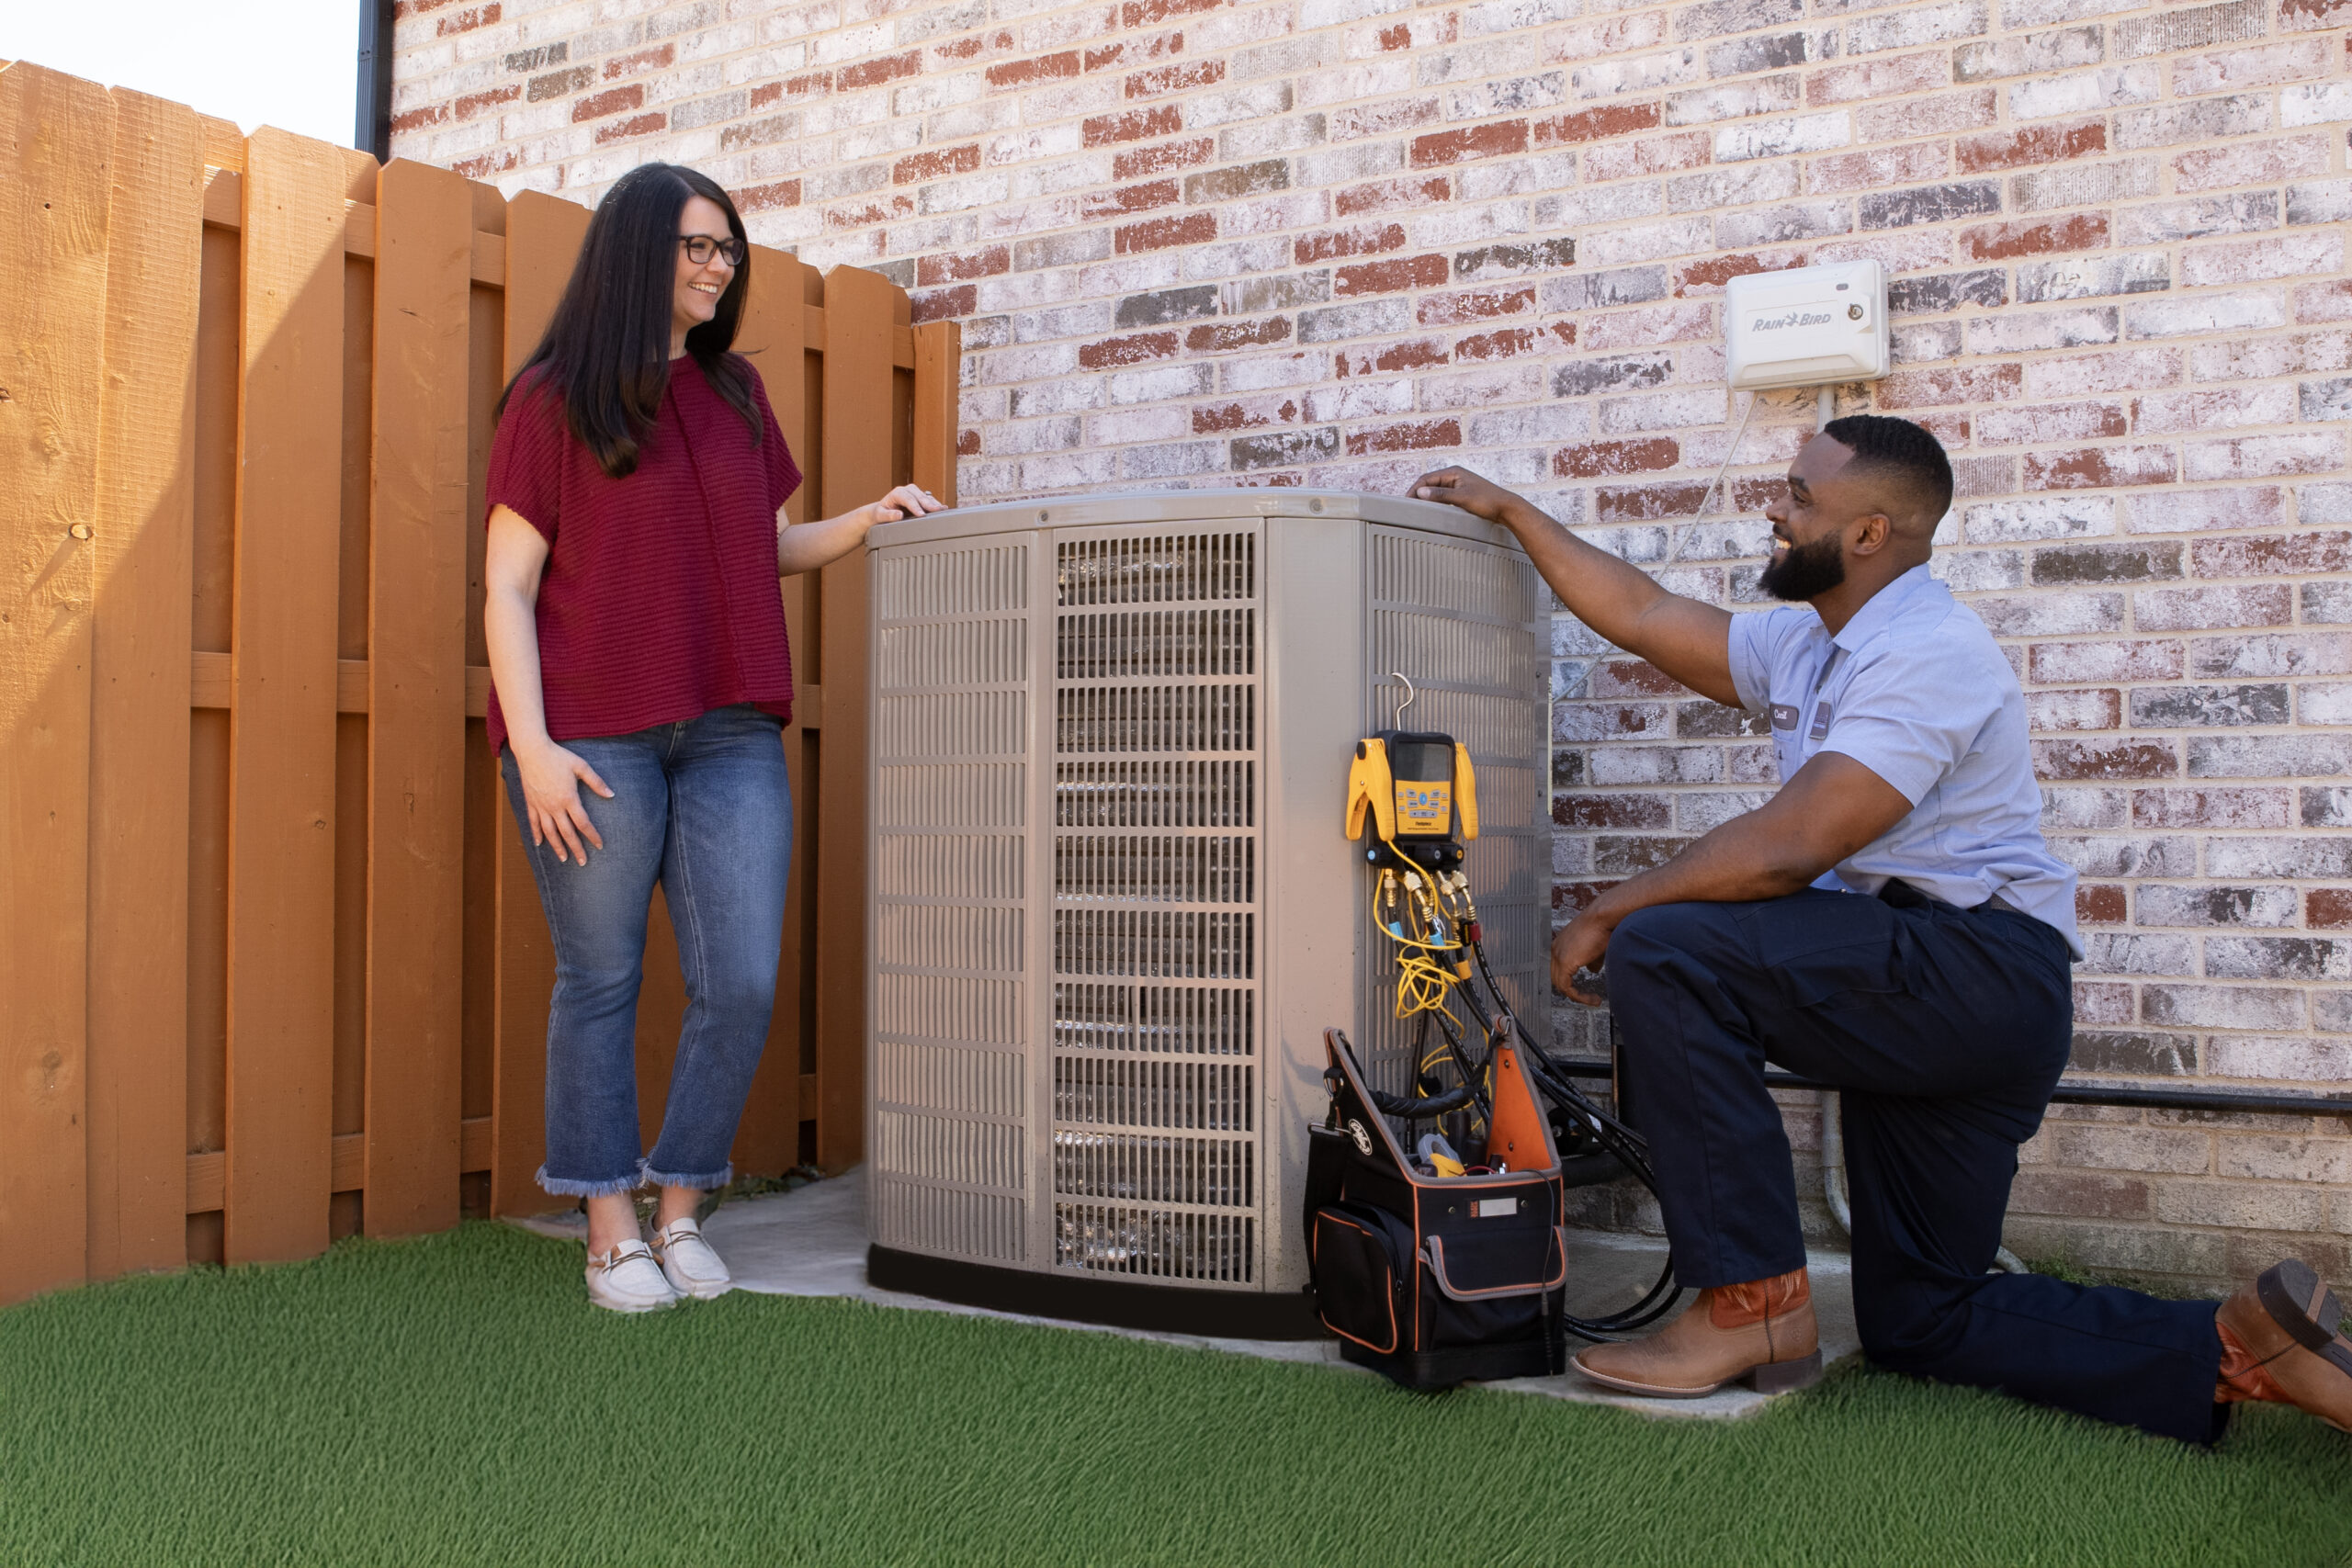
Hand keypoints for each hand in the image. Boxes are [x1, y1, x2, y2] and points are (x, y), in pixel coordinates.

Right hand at [513, 737, 612, 864]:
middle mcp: (554, 806)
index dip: (592, 835)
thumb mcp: (581, 766)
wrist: (532, 751)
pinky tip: (540, 844)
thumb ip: (596, 782)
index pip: (583, 823)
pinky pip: (533, 823)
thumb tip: (611, 795)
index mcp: (569, 799)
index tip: (600, 845)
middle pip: (567, 833)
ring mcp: (541, 806)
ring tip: (564, 859)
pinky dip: (536, 834)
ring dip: (557, 847)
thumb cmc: (559, 757)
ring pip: (549, 832)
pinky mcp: (530, 803)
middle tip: (583, 862)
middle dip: (576, 849)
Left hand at [867, 484, 945, 526]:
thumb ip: (888, 515)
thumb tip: (899, 515)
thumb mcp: (881, 515)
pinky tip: (943, 509)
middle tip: (937, 510)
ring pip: (926, 497)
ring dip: (934, 503)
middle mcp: (907, 490)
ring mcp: (915, 494)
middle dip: (928, 503)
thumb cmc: (881, 513)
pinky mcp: (920, 498)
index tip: (921, 515)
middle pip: (919, 496)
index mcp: (897, 493)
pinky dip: (936, 504)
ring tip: (942, 510)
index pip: (908, 499)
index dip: (915, 507)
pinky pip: (929, 500)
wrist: (882, 511)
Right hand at [1410, 466, 1518, 523]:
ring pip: (1435, 490)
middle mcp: (1455, 476)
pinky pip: (1443, 496)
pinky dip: (1435, 501)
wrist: (1506, 507)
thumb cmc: (1487, 501)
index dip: (1414, 489)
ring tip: (1416, 508)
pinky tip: (1432, 509)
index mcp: (1453, 472)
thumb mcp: (1462, 498)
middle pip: (1429, 483)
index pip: (1426, 478)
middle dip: (1418, 493)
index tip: (1406, 501)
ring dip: (1426, 498)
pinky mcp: (1462, 494)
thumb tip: (1421, 493)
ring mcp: (1458, 485)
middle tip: (1408, 506)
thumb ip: (1440, 495)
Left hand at [1550, 907, 1614, 1005]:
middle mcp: (1556, 950)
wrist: (1603, 917)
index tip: (1585, 989)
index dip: (1571, 982)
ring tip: (1593, 1000)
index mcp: (1561, 945)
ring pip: (1560, 985)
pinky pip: (1566, 988)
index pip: (1559, 970)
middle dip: (1573, 991)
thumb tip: (1593, 970)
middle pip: (1557, 979)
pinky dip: (1578, 996)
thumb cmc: (1602, 927)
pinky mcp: (1565, 962)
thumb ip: (1592, 961)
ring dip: (1577, 996)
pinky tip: (1591, 998)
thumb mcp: (1596, 948)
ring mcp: (1558, 956)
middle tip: (1589, 998)